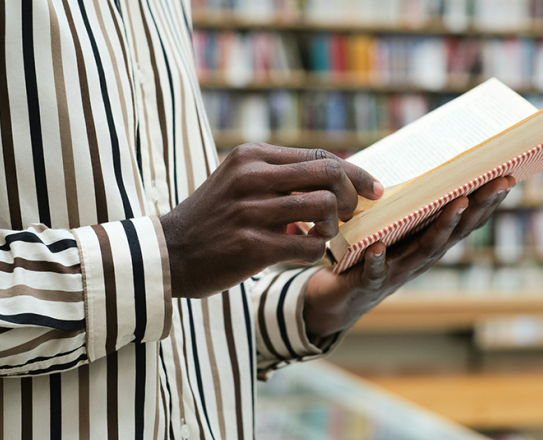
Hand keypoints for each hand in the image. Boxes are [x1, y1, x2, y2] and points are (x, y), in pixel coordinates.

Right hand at [160, 143, 382, 298]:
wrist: (169, 253)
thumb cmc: (215, 217)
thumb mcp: (241, 180)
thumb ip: (283, 174)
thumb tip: (339, 176)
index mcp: (253, 156)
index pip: (320, 156)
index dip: (356, 173)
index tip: (374, 190)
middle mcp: (252, 177)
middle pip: (328, 175)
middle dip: (350, 196)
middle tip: (348, 214)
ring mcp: (250, 211)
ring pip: (322, 209)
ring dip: (332, 227)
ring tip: (320, 235)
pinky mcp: (251, 246)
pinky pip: (308, 246)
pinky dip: (316, 252)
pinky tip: (303, 252)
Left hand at [303, 176, 513, 337]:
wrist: (341, 298)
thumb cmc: (370, 256)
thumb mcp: (393, 229)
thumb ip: (408, 206)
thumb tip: (422, 165)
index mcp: (428, 243)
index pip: (464, 222)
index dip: (487, 202)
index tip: (508, 177)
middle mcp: (420, 258)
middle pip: (455, 232)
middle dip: (478, 206)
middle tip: (499, 182)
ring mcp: (397, 272)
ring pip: (426, 249)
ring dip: (444, 226)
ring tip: (459, 203)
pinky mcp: (368, 282)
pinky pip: (374, 271)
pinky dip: (377, 260)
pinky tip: (377, 247)